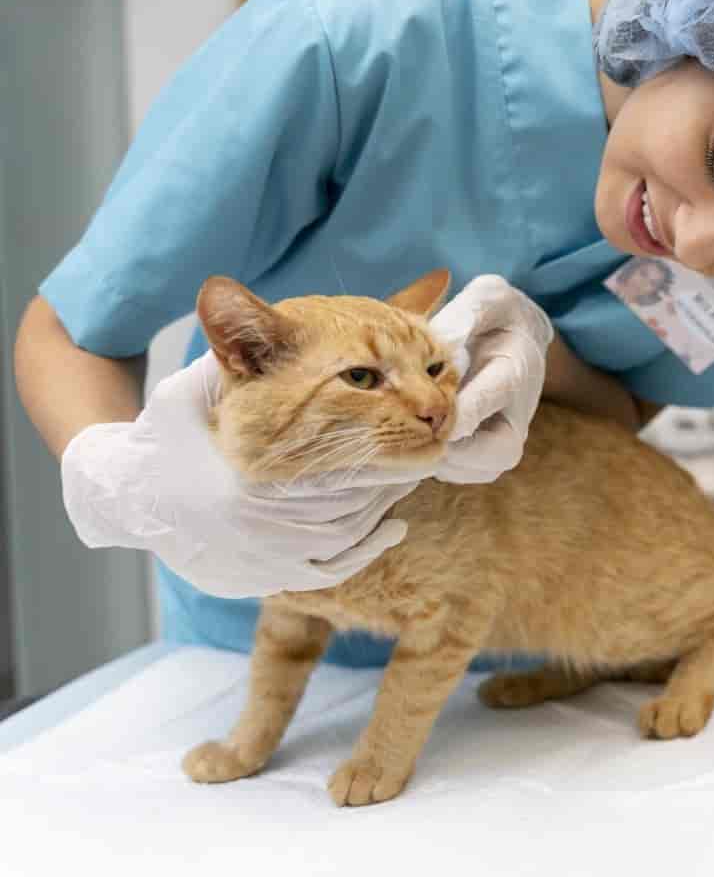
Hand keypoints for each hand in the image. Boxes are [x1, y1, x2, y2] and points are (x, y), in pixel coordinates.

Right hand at [60, 354, 420, 597]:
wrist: (125, 499)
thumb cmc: (167, 434)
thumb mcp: (194, 391)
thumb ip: (234, 352)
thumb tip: (246, 296)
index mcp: (245, 479)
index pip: (334, 463)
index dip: (380, 442)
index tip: (408, 421)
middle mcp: (256, 526)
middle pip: (350, 498)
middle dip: (391, 471)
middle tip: (424, 445)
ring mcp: (262, 559)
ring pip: (348, 532)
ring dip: (384, 502)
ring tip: (412, 472)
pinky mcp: (265, 580)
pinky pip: (332, 570)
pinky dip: (367, 548)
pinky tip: (394, 526)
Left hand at [428, 275, 554, 484]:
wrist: (518, 338)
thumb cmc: (497, 316)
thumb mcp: (487, 299)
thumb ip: (466, 315)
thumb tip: (444, 343)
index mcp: (516, 372)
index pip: (489, 400)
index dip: (456, 413)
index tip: (425, 415)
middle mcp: (517, 415)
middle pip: (495, 454)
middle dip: (450, 448)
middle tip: (408, 432)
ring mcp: (503, 439)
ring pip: (473, 469)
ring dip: (436, 458)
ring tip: (403, 434)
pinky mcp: (487, 454)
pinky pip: (460, 472)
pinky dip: (433, 463)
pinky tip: (409, 438)